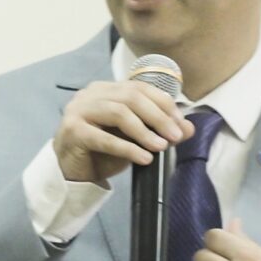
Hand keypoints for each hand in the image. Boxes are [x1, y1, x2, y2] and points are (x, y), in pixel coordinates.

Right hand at [53, 80, 194, 183]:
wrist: (72, 172)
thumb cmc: (103, 152)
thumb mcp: (135, 139)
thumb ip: (159, 130)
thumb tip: (189, 128)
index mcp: (106, 89)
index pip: (139, 87)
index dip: (163, 103)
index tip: (181, 123)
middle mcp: (90, 93)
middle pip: (131, 97)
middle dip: (158, 117)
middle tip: (175, 137)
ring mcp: (78, 110)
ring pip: (118, 112)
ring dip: (144, 131)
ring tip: (161, 147)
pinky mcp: (72, 131)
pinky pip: (104, 138)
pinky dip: (127, 148)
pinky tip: (144, 158)